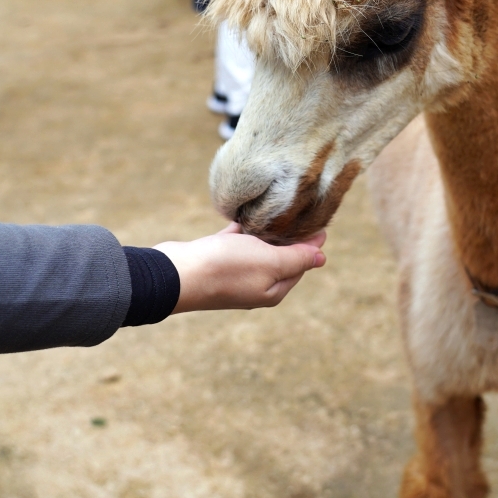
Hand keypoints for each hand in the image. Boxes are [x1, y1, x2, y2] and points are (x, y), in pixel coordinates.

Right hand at [155, 223, 325, 312]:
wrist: (176, 273)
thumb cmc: (226, 268)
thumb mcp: (269, 262)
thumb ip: (296, 259)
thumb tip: (322, 258)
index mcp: (273, 289)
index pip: (300, 264)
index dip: (310, 243)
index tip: (318, 220)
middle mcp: (256, 284)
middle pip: (280, 257)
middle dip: (289, 236)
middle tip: (300, 209)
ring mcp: (235, 272)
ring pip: (258, 248)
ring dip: (266, 231)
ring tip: (277, 207)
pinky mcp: (216, 258)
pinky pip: (236, 241)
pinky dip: (243, 229)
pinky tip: (247, 213)